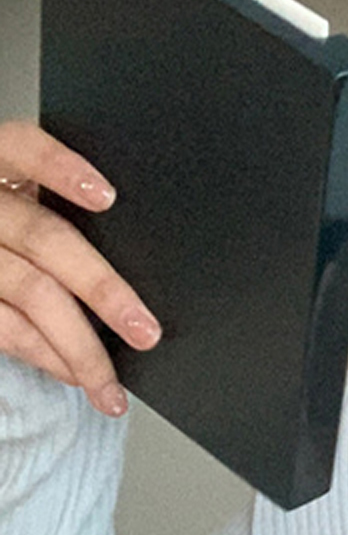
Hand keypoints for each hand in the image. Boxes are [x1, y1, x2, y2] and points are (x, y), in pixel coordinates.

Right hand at [0, 120, 160, 416]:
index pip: (22, 147)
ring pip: (29, 292)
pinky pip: (4, 327)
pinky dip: (46, 356)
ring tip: (113, 386)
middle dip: (102, 289)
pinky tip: (76, 376)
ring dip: (79, 348)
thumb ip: (62, 206)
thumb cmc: (14, 229)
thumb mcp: (26, 200)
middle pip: (44, 238)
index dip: (60, 168)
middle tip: (146, 332)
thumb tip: (147, 250)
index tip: (108, 198)